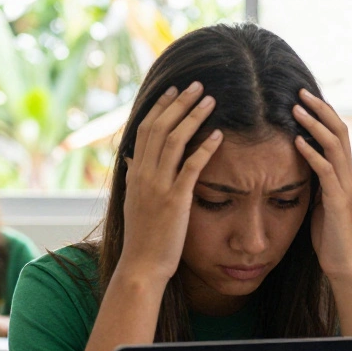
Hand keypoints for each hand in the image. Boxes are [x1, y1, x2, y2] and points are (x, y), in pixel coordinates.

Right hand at [120, 81, 222, 284]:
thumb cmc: (145, 237)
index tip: (175, 90)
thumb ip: (136, 178)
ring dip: (193, 118)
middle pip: (160, 127)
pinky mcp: (175, 200)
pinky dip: (205, 148)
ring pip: (174, 141)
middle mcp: (144, 174)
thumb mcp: (135, 202)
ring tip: (211, 101)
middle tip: (197, 85)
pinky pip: (191, 168)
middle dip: (179, 103)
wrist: (142, 265)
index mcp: (135, 173)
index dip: (161, 107)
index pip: (145, 129)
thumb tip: (132, 159)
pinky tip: (219, 135)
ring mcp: (158, 186)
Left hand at [293, 89, 351, 281]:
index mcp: (345, 174)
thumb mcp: (318, 201)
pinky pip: (325, 170)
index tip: (304, 97)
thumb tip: (298, 164)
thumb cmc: (328, 235)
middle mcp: (349, 175)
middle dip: (320, 109)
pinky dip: (311, 153)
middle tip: (300, 92)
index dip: (324, 113)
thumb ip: (314, 181)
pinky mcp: (338, 200)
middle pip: (340, 131)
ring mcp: (346, 187)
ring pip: (334, 145)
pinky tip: (297, 141)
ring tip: (296, 109)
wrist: (342, 263)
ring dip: (314, 124)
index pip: (338, 134)